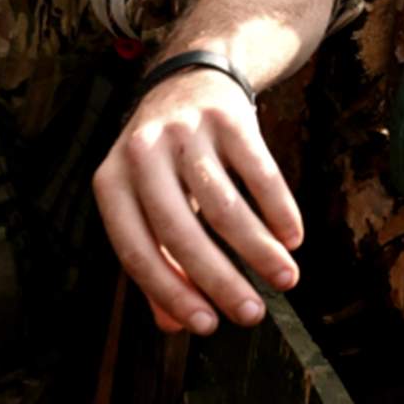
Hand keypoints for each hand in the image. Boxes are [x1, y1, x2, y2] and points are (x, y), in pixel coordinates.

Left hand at [92, 67, 302, 335]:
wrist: (192, 77)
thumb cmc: (167, 160)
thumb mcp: (148, 203)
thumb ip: (157, 261)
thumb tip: (173, 324)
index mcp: (111, 183)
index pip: (135, 249)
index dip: (170, 292)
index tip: (207, 326)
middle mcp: (141, 154)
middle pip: (179, 229)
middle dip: (219, 279)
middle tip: (251, 315)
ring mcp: (184, 131)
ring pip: (224, 203)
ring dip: (258, 249)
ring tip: (286, 280)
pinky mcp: (226, 116)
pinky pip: (258, 170)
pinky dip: (278, 208)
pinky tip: (292, 238)